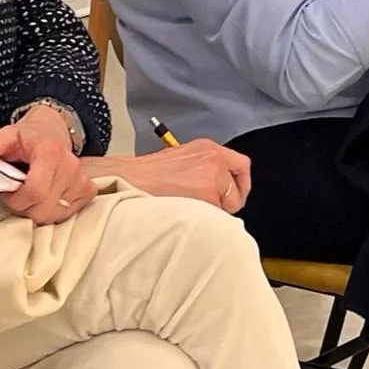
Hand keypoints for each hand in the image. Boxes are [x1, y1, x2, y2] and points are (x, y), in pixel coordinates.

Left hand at [0, 106, 96, 224]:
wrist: (53, 132)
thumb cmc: (29, 138)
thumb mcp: (7, 135)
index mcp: (50, 152)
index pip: (35, 191)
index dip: (16, 200)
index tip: (6, 193)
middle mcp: (71, 166)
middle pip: (44, 209)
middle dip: (24, 208)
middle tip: (16, 195)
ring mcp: (81, 179)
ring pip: (54, 214)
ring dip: (37, 211)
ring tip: (30, 196)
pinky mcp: (87, 189)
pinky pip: (67, 213)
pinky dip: (53, 211)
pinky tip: (46, 199)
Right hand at [85, 140, 252, 214]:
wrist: (127, 179)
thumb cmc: (146, 174)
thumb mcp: (182, 159)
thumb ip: (204, 168)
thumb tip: (219, 189)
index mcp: (209, 149)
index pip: (241, 165)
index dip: (241, 185)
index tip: (235, 196)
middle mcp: (214, 159)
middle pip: (237, 189)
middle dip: (228, 203)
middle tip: (215, 211)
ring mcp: (211, 177)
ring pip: (225, 206)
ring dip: (212, 213)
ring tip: (188, 211)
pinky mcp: (206, 195)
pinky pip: (213, 216)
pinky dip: (202, 220)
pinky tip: (184, 216)